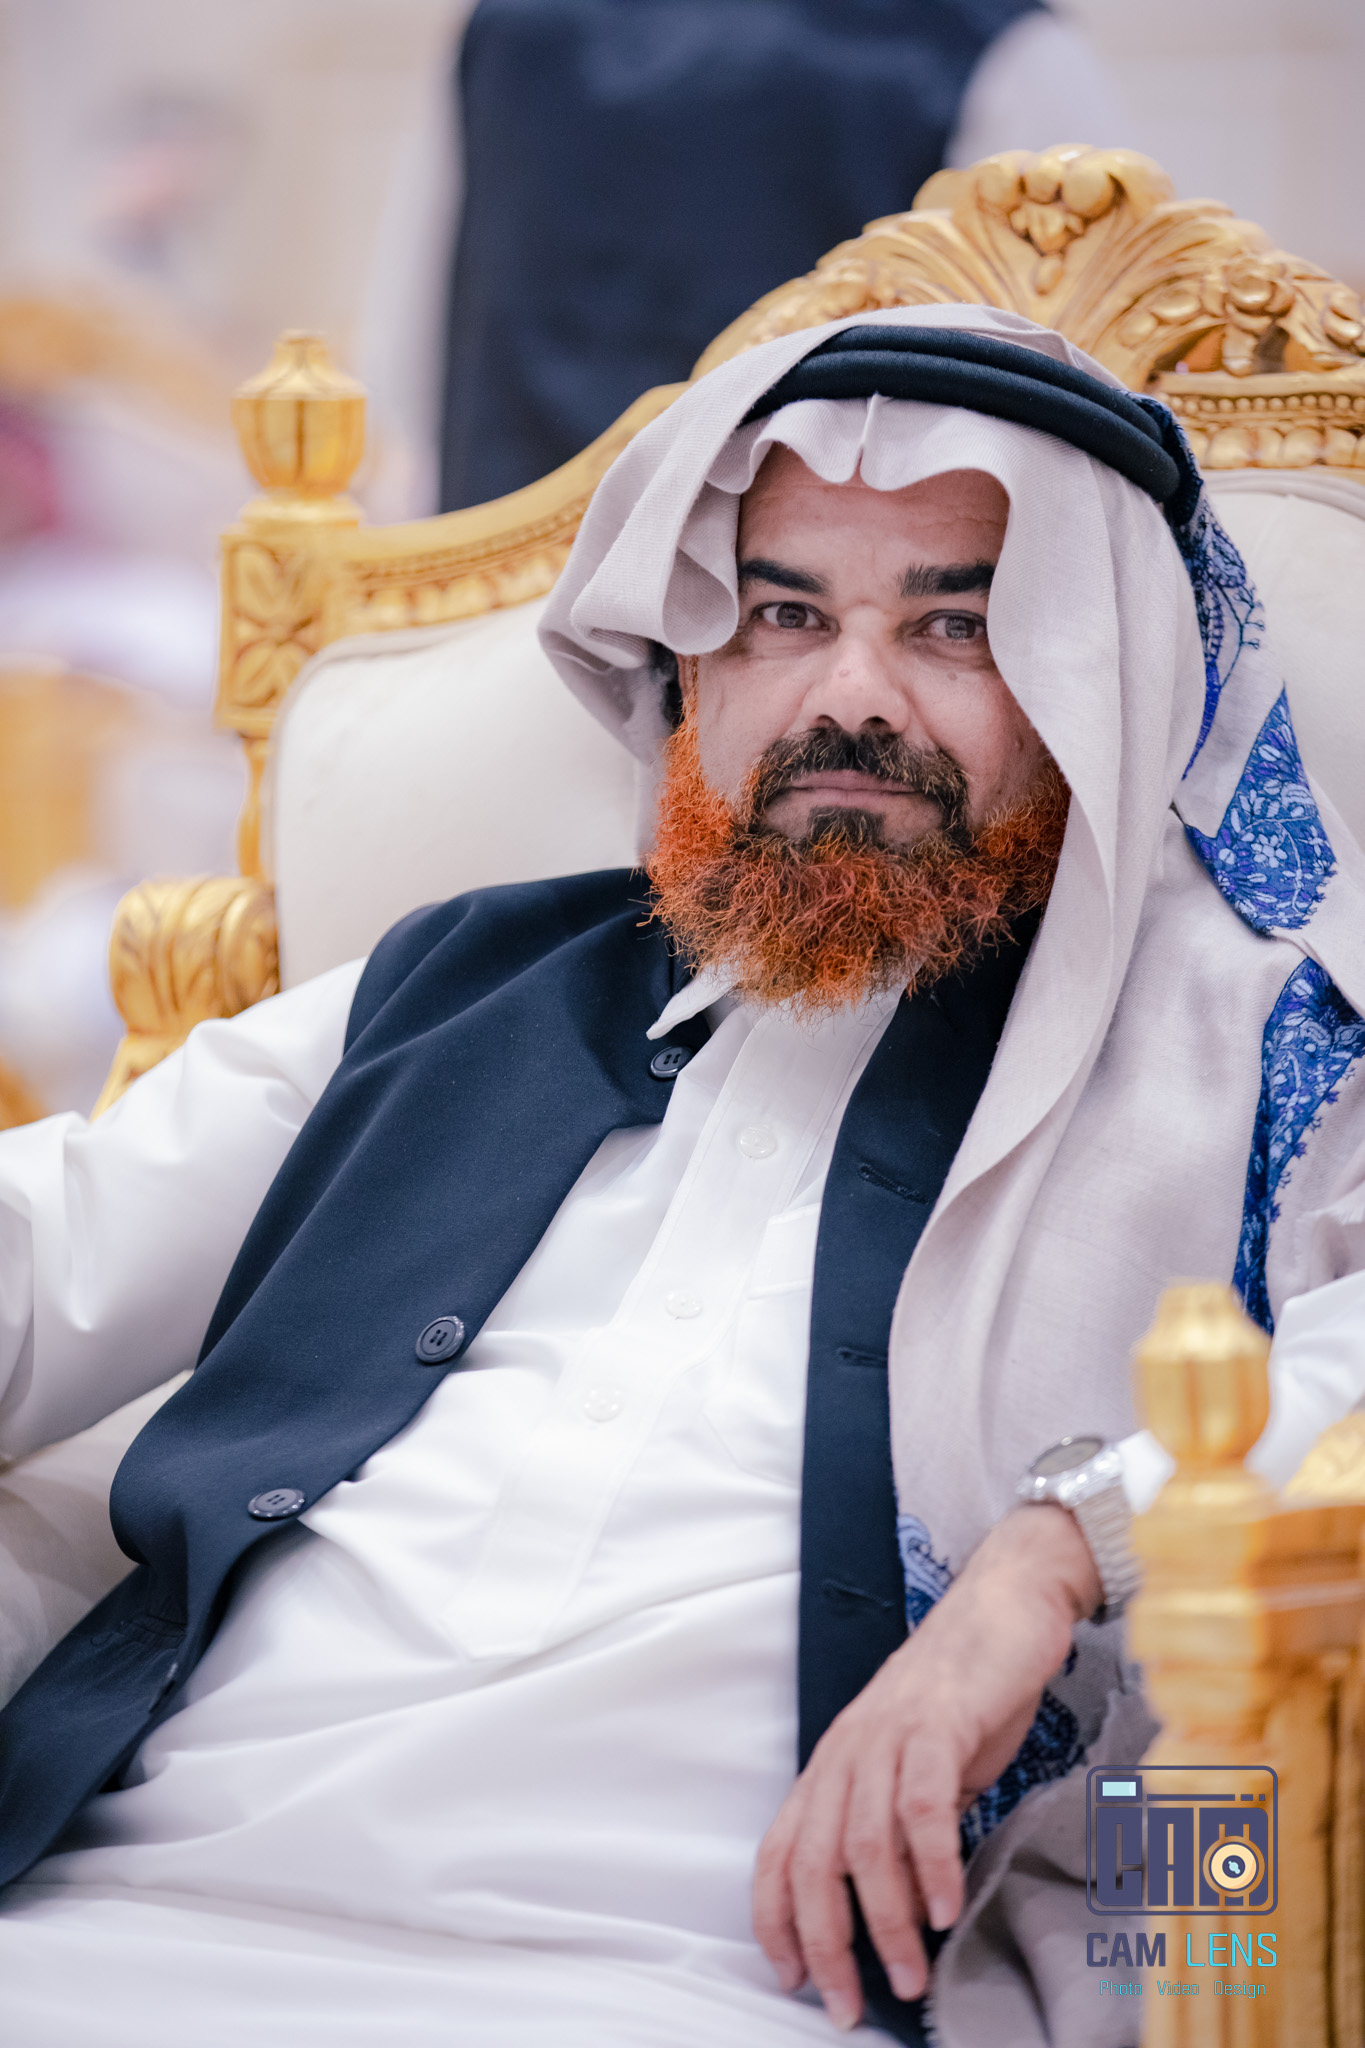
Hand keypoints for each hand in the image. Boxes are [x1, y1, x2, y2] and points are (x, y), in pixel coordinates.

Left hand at [752, 1503, 1099, 2030]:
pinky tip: (947, 1907)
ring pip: (865, 1842)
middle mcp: (848, 1749)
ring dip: (885, 1920)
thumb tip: (902, 1911)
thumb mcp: (920, 1771)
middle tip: (846, 2004)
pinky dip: (932, 1864)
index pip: (780, 1849)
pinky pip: (923, 1805)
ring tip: (910, 1971)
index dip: (776, 1918)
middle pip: (813, 1859)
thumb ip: (902, 1832)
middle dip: (825, 1942)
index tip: (792, 1978)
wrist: (1005, 1601)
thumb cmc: (966, 1691)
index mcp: (834, 1762)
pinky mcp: (938, 1721)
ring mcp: (890, 1733)